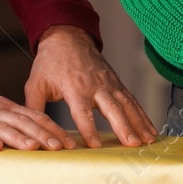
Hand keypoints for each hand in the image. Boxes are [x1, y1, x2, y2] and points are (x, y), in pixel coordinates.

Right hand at [0, 76, 75, 151]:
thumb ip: (9, 118)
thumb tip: (34, 132)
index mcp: (2, 107)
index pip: (33, 116)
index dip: (52, 128)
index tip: (68, 142)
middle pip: (22, 122)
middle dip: (43, 135)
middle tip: (61, 148)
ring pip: (1, 128)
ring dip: (19, 138)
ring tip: (35, 148)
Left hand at [25, 24, 158, 148]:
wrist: (67, 37)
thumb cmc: (50, 62)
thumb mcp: (36, 84)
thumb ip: (34, 108)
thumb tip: (32, 132)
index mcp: (74, 87)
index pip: (82, 112)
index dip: (89, 129)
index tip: (96, 146)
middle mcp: (95, 85)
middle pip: (112, 108)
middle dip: (123, 127)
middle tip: (132, 144)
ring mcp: (108, 83)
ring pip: (127, 104)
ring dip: (139, 122)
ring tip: (149, 141)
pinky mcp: (116, 82)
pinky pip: (132, 100)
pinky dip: (142, 114)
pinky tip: (150, 129)